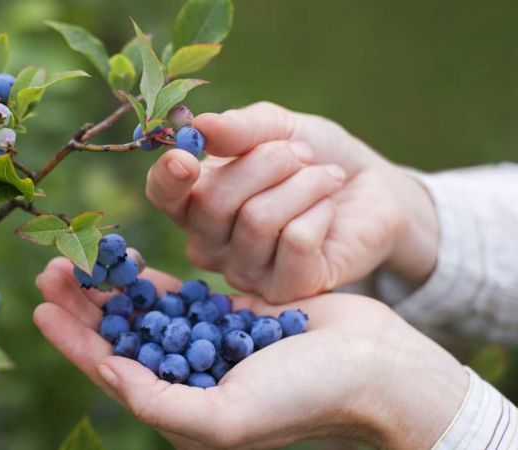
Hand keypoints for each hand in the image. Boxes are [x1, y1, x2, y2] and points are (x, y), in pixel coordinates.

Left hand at [34, 258, 467, 448]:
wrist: (372, 366)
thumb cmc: (304, 398)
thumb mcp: (226, 417)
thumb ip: (161, 403)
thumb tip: (108, 373)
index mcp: (181, 409)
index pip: (110, 372)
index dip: (72, 341)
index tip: (40, 308)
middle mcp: (187, 378)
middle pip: (119, 337)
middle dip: (83, 305)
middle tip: (51, 268)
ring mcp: (206, 345)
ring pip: (142, 313)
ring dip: (109, 287)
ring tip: (77, 257)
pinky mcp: (228, 315)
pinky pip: (178, 295)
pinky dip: (149, 279)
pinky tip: (125, 260)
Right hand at [146, 102, 438, 302]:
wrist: (372, 189)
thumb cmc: (314, 157)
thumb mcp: (278, 128)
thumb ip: (239, 129)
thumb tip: (199, 127)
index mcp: (196, 201)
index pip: (162, 195)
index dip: (168, 178)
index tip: (186, 157)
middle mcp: (210, 243)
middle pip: (213, 202)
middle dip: (266, 163)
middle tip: (302, 154)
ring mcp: (245, 272)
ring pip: (258, 220)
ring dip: (303, 184)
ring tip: (325, 178)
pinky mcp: (286, 290)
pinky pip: (295, 242)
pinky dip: (320, 212)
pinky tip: (329, 211)